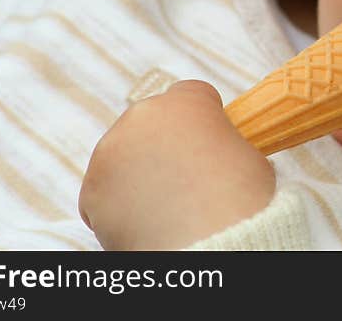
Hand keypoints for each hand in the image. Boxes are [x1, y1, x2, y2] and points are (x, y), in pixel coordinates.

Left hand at [79, 80, 274, 249]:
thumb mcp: (250, 158)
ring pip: (123, 156)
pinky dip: (120, 204)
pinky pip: (105, 192)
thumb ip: (223, 143)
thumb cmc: (240, 204)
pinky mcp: (91, 190)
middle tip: (183, 178)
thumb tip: (216, 155)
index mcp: (187, 102)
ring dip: (138, 173)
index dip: (202, 119)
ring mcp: (111, 152)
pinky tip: (145, 221)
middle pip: (151, 123)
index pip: (189, 95)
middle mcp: (143, 118)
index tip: (207, 140)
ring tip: (165, 205)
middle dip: (163, 145)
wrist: (213, 247)